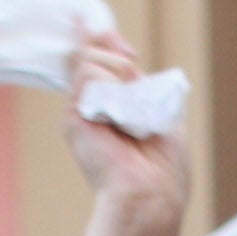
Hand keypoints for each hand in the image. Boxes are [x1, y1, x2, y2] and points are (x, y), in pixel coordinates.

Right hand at [61, 34, 190, 228]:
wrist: (150, 192)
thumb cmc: (164, 165)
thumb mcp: (159, 110)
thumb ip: (137, 82)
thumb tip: (125, 55)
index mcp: (116, 106)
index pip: (103, 60)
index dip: (111, 43)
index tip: (130, 50)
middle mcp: (95, 106)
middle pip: (94, 53)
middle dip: (114, 50)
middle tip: (133, 70)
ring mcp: (81, 110)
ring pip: (90, 60)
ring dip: (117, 72)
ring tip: (129, 107)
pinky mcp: (72, 117)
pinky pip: (86, 75)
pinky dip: (106, 81)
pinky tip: (117, 107)